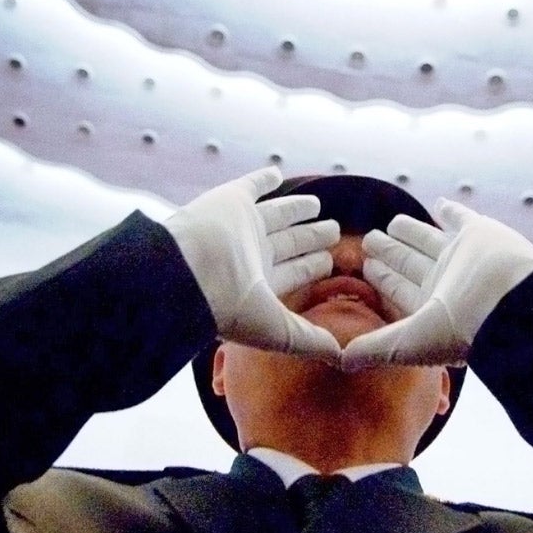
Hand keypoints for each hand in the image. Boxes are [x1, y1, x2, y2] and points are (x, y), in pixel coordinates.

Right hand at [162, 167, 342, 359]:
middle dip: (310, 238)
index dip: (312, 268)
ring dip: (296, 210)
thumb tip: (344, 359)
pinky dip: (263, 179)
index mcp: (260, 285)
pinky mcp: (231, 200)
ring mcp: (241, 227)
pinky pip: (250, 186)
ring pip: (276, 215)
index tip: (331, 263)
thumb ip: (310, 340)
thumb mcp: (278, 331)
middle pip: (289, 243)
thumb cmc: (229, 307)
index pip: (294, 274)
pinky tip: (277, 173)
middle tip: (334, 231)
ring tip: (316, 205)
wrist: (188, 271)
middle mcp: (251, 255)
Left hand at [341, 200, 532, 368]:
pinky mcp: (478, 233)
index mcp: (431, 310)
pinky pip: (461, 218)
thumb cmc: (460, 330)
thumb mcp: (407, 343)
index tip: (365, 267)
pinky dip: (451, 212)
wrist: (510, 302)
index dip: (383, 280)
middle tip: (370, 240)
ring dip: (411, 232)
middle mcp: (447, 283)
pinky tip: (439, 205)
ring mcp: (463, 257)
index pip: (400, 290)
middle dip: (391, 253)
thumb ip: (373, 348)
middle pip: (411, 263)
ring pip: (429, 240)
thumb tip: (339, 361)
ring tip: (393, 224)